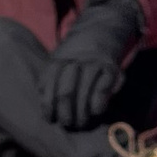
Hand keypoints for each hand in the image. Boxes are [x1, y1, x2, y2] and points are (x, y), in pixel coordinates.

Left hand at [42, 0, 140, 128]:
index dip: (48, 105)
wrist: (99, 32)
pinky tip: (96, 111)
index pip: (49, 86)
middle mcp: (74, 62)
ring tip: (81, 123)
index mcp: (57, 61)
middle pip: (66, 92)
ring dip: (81, 112)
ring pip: (84, 90)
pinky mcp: (111, 68)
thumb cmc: (74, 59)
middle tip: (68, 124)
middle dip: (65, 113)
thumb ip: (49, 83)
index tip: (50, 119)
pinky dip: (99, 99)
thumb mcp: (57, 63)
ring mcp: (93, 63)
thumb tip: (45, 111)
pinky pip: (104, 85)